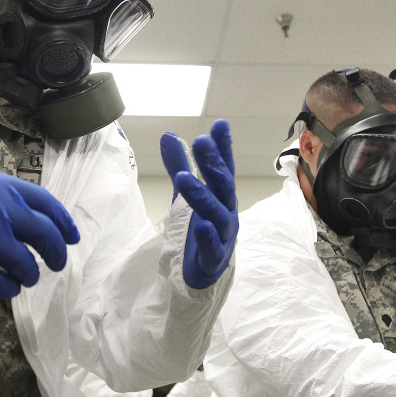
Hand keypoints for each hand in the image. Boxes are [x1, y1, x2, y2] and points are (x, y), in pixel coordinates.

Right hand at [0, 165, 79, 298]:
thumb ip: (0, 195)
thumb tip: (33, 215)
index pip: (45, 203)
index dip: (63, 222)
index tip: (73, 237)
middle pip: (44, 234)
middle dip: (56, 252)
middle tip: (57, 264)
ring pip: (26, 264)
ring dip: (31, 274)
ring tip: (26, 277)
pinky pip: (2, 285)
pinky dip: (10, 289)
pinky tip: (7, 287)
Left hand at [160, 119, 237, 288]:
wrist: (206, 272)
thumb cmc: (202, 228)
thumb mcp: (188, 194)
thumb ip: (180, 166)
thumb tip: (167, 136)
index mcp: (223, 195)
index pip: (224, 167)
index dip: (223, 147)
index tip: (219, 124)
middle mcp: (227, 211)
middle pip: (223, 185)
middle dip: (212, 164)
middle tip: (201, 142)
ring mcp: (223, 235)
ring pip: (216, 214)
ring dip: (201, 195)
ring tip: (184, 179)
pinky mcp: (215, 258)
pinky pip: (213, 247)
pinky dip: (208, 237)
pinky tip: (202, 226)